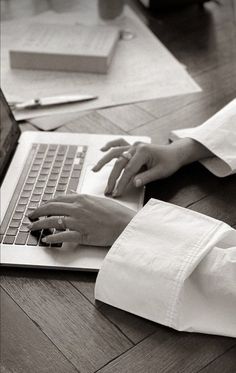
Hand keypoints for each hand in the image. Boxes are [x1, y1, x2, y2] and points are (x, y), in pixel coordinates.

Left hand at [28, 194, 134, 245]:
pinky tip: (46, 240)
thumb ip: (85, 199)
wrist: (126, 224)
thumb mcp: (99, 200)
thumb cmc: (117, 213)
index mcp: (82, 198)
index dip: (47, 203)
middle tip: (31, 216)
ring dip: (40, 225)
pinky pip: (63, 236)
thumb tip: (74, 195)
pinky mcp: (82, 235)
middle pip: (51, 208)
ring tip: (32, 228)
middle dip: (38, 212)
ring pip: (53, 221)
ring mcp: (79, 221)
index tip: (41, 206)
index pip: (58, 199)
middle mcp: (78, 208)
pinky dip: (53, 238)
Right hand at [92, 137, 212, 196]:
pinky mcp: (133, 146)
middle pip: (119, 163)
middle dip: (112, 178)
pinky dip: (110, 145)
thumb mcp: (161, 172)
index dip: (122, 182)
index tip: (116, 193)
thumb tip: (134, 183)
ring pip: (115, 152)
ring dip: (104, 161)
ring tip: (94, 170)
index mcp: (143, 152)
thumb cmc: (170, 162)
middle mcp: (136, 147)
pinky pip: (119, 143)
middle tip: (107, 191)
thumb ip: (147, 177)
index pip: (129, 170)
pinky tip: (102, 149)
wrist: (175, 153)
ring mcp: (133, 145)